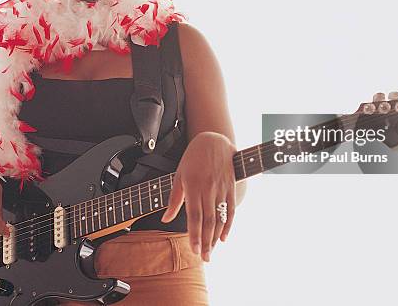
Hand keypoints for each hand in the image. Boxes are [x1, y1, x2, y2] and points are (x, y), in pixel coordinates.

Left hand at [161, 132, 236, 261]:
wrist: (214, 139)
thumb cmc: (193, 157)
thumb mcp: (179, 175)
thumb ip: (174, 199)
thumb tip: (165, 218)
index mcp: (193, 186)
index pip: (194, 215)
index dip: (194, 234)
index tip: (193, 250)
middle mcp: (208, 189)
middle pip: (208, 220)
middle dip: (205, 241)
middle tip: (204, 259)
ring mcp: (221, 188)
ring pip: (219, 217)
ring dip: (216, 237)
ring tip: (211, 252)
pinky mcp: (231, 186)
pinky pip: (231, 208)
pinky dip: (229, 224)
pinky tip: (224, 237)